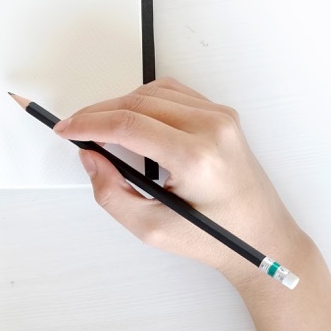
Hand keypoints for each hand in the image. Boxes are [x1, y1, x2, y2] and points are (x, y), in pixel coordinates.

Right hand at [54, 78, 308, 282]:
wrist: (263, 238)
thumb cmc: (217, 238)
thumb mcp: (152, 229)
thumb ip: (111, 193)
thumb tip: (91, 158)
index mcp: (197, 157)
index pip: (129, 124)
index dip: (89, 124)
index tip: (67, 129)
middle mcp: (212, 128)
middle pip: (137, 103)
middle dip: (99, 113)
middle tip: (76, 129)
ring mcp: (221, 117)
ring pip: (152, 92)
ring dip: (120, 105)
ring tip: (101, 128)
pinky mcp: (222, 115)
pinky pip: (173, 93)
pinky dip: (145, 101)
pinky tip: (132, 119)